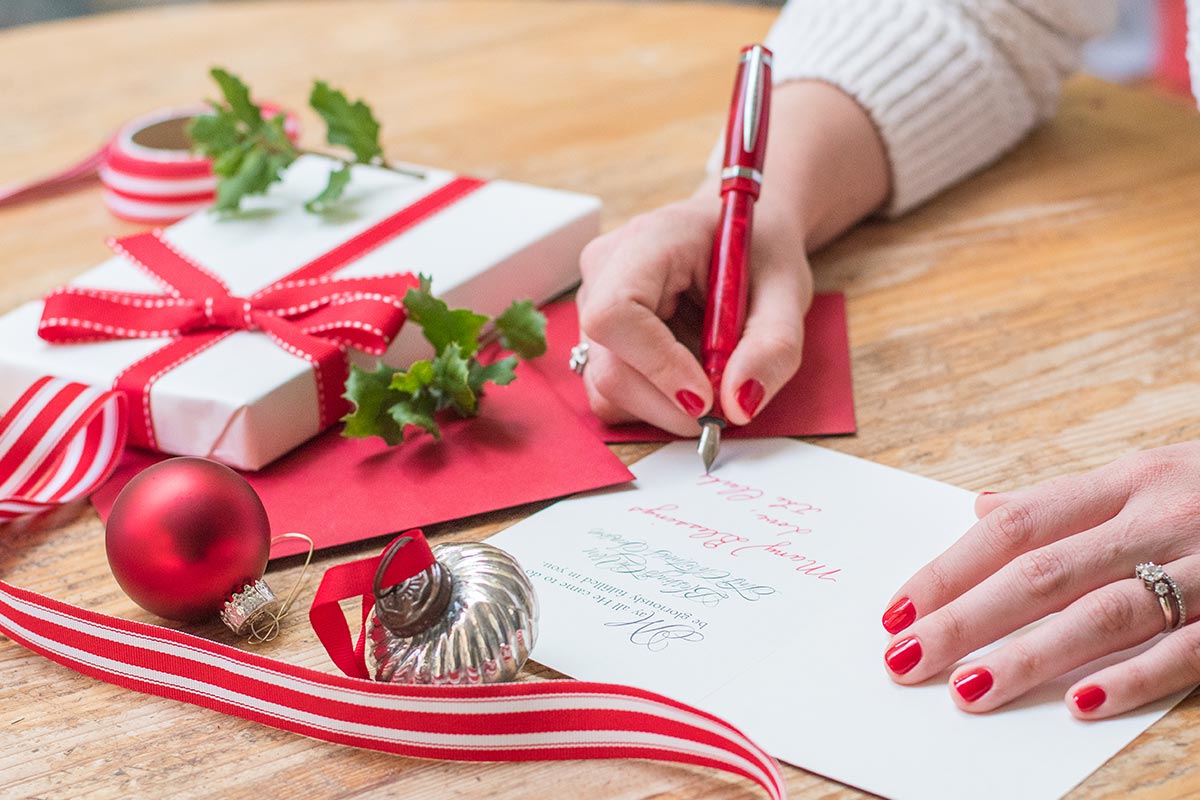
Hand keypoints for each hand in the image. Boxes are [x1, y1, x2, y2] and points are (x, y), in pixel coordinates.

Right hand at [573, 79, 889, 434]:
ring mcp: (592, 303)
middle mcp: (605, 270)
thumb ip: (773, 347)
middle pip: (609, 365)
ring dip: (663, 406)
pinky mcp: (598, 335)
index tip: (707, 397)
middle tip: (725, 405)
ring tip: (711, 380)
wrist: (745, 234)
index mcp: (648, 240)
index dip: (657, 366)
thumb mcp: (788, 291)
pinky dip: (654, 402)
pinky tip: (688, 376)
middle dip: (669, 404)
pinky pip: (611, 391)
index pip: (616, 313)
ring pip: (605, 387)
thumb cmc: (762, 252)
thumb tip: (738, 406)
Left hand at [881, 441, 1199, 718]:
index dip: (950, 569)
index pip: (1015, 527)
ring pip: (1103, 613)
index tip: (896, 610)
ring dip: (1028, 657)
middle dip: (965, 619)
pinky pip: (1189, 649)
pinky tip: (1080, 703)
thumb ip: (1062, 501)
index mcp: (1123, 482)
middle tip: (905, 659)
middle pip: (1042, 573)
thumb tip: (982, 511)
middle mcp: (1158, 518)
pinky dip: (1134, 677)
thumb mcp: (1142, 475)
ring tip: (966, 691)